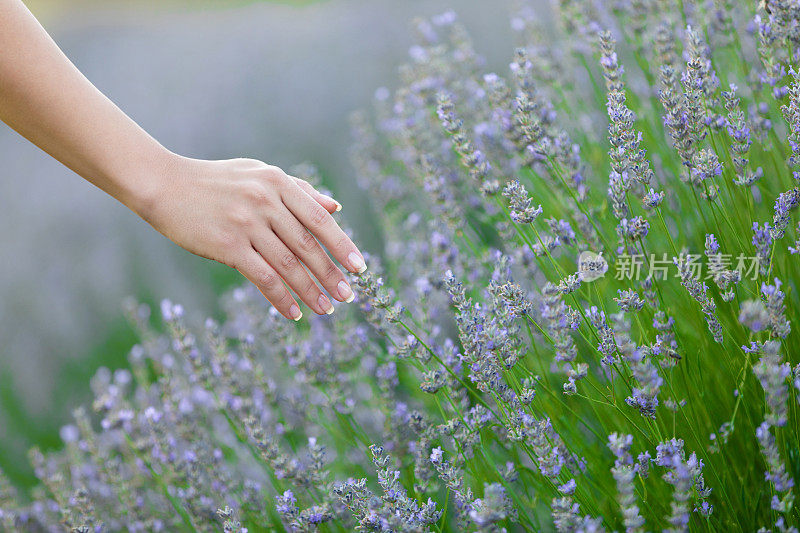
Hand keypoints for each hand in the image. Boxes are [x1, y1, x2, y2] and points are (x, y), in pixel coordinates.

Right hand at [137, 155, 365, 319]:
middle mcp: (266, 201)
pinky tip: (293, 313)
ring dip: (310, 291)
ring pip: (289, 265)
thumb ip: (298, 190)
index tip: (359, 267)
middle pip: (308, 245)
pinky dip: (281, 298)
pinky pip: (263, 277)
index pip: (320, 219)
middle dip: (331, 274)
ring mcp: (246, 223)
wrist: (164, 184)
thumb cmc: (215, 181)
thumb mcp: (259, 174)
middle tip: (347, 296)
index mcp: (278, 182)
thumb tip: (335, 207)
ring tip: (326, 309)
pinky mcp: (227, 245)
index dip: (342, 245)